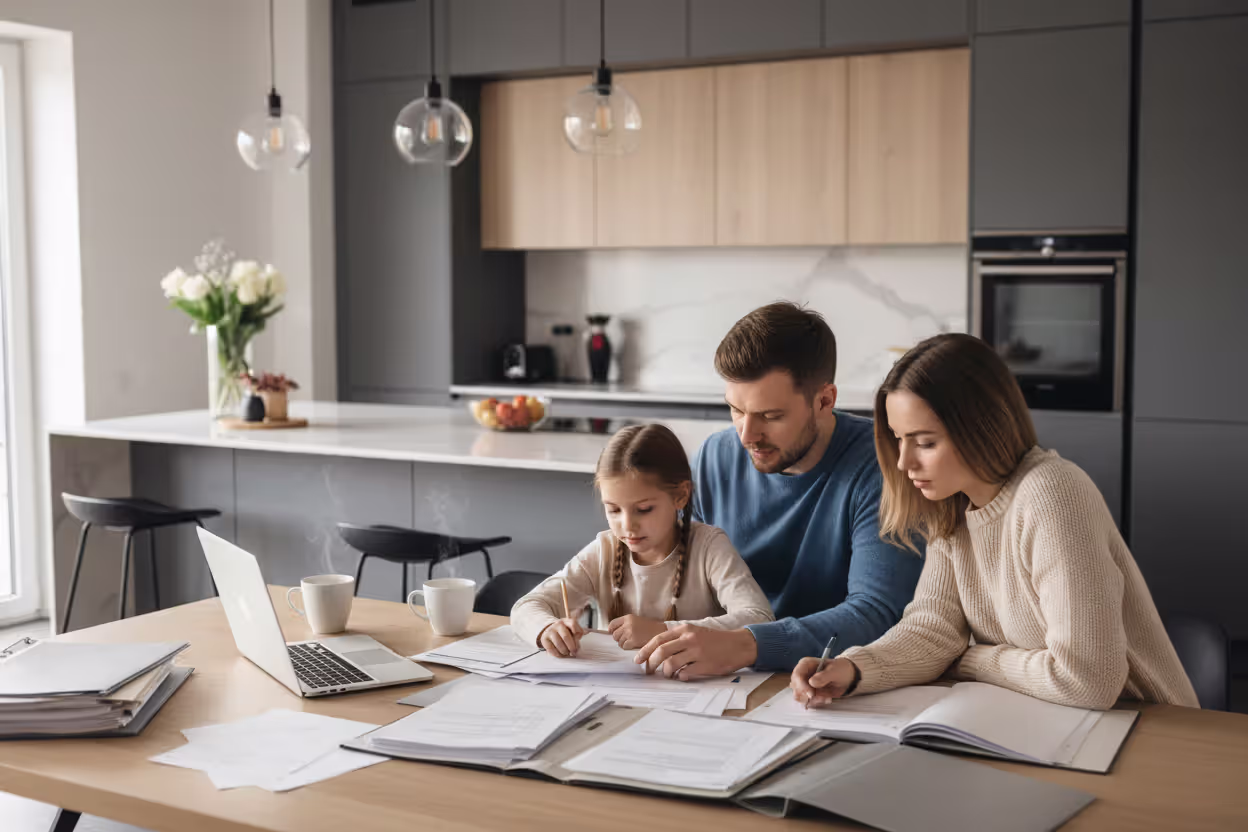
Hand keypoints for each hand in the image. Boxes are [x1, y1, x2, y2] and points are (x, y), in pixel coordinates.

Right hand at [539, 617, 585, 656]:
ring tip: (567, 653)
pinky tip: (560, 654)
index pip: (572, 623)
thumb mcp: (572, 629)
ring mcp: (550, 631)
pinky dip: (557, 654)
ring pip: (559, 644)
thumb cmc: (564, 632)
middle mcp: (558, 625)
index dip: (577, 631)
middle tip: (574, 652)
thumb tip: (578, 638)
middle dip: (571, 646)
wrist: (550, 631)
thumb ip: (578, 633)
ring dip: (564, 651)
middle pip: (566, 636)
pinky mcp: (544, 638)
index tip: (578, 638)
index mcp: (566, 621)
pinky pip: (551, 649)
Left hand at [606, 615, 667, 649]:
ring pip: (619, 642)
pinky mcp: (633, 641)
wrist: (661, 632)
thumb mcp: (637, 621)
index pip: (612, 624)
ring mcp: (630, 632)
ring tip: (631, 642)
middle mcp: (628, 624)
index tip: (612, 633)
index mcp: (628, 617)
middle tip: (626, 639)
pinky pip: (624, 647)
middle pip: (614, 635)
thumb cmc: (649, 628)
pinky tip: (633, 645)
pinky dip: (627, 648)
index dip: (611, 630)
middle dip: (619, 639)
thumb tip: (613, 632)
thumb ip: (626, 624)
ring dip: (623, 644)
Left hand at [634, 625, 758, 680]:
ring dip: (665, 672)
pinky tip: (681, 677)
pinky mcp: (705, 665)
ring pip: (670, 664)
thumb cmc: (715, 641)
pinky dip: (679, 677)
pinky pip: (685, 673)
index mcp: (684, 630)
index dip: (645, 650)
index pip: (658, 639)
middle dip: (650, 663)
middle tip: (648, 672)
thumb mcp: (695, 633)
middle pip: (661, 651)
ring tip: (667, 675)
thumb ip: (678, 640)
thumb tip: (658, 653)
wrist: (738, 645)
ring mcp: (697, 652)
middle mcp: (689, 639)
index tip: (638, 660)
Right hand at [790, 656, 856, 707]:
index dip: (801, 686)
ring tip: (827, 698)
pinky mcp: (809, 694)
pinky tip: (827, 699)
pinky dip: (817, 703)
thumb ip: (823, 676)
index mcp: (805, 664)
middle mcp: (802, 675)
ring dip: (814, 700)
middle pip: (796, 688)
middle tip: (822, 698)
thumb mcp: (834, 670)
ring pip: (801, 697)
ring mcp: (804, 685)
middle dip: (808, 696)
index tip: (811, 694)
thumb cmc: (840, 669)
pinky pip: (808, 702)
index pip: (797, 675)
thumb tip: (811, 682)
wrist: (846, 676)